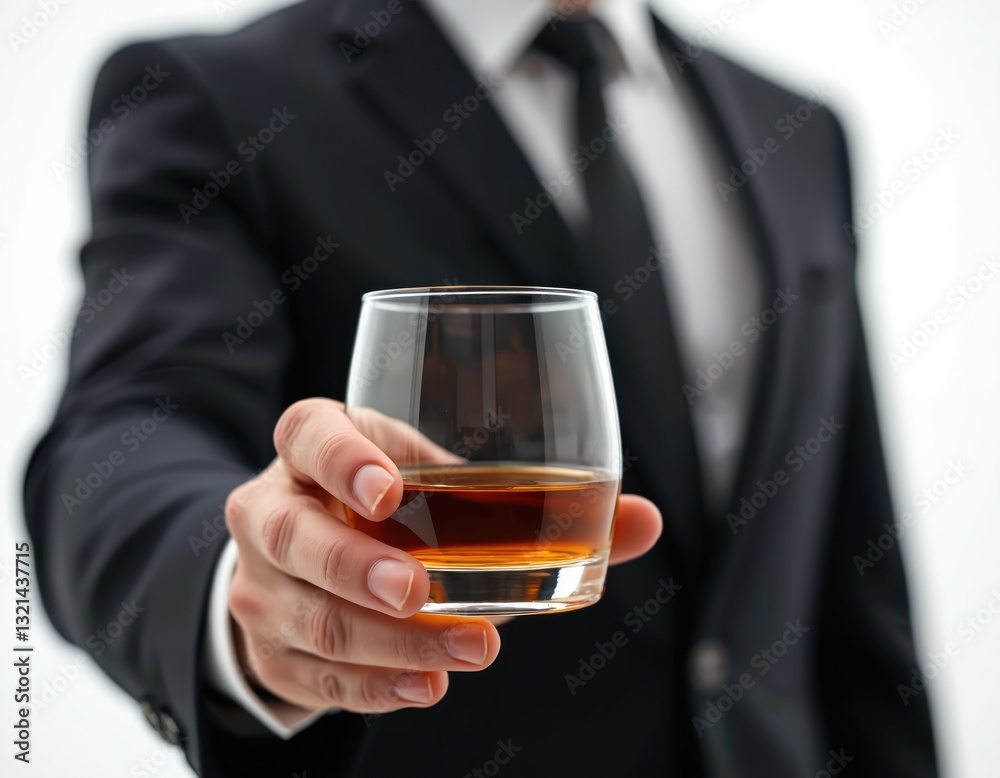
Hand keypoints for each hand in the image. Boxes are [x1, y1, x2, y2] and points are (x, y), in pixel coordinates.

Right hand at [224, 398, 661, 714]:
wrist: (308, 564)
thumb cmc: (392, 510)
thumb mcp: (440, 485)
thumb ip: (531, 500)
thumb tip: (644, 520)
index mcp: (314, 448)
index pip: (308, 434)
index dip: (340, 458)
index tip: (387, 489)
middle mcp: (275, 510)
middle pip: (291, 534)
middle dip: (356, 567)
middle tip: (420, 589)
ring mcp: (263, 585)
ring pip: (309, 617)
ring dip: (388, 641)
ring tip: (466, 649)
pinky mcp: (274, 649)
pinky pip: (317, 676)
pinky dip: (375, 685)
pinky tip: (428, 684)